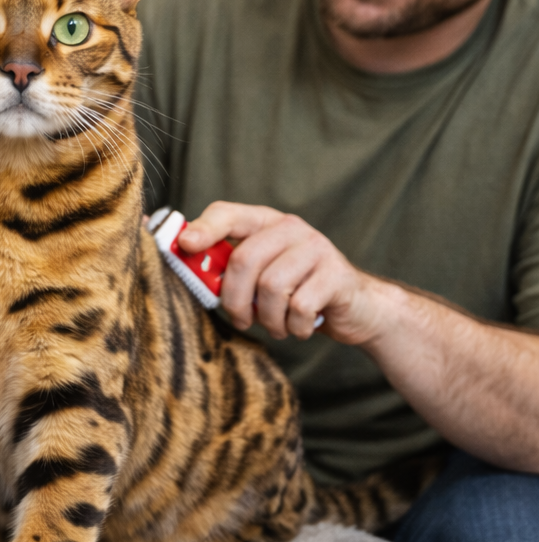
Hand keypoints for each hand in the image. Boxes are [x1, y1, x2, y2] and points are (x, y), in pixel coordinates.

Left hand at [180, 201, 389, 342]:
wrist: (356, 308)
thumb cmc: (295, 291)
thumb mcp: (260, 275)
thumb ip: (228, 267)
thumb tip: (186, 262)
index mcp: (265, 222)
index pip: (227, 213)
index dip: (203, 228)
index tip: (185, 246)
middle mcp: (290, 228)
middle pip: (244, 259)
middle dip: (235, 299)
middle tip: (240, 319)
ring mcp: (316, 248)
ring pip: (271, 287)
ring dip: (268, 319)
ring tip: (276, 326)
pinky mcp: (337, 275)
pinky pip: (299, 307)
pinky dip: (293, 327)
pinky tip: (299, 328)